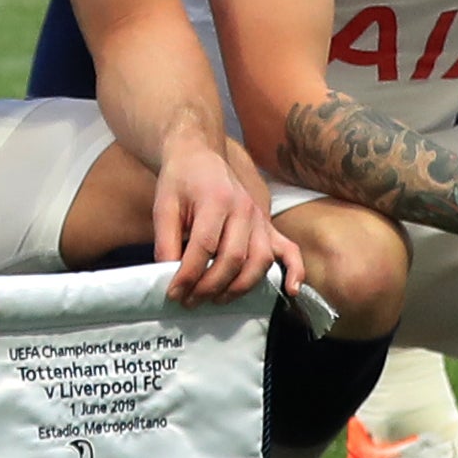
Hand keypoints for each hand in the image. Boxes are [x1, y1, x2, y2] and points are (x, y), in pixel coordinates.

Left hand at [145, 139, 285, 305]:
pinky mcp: (268, 226)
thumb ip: (166, 241)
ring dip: (238, 287)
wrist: (199, 156)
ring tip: (215, 299)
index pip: (205, 246)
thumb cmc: (180, 181)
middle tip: (189, 301)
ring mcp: (260, 218)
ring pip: (259, 261)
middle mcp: (244, 209)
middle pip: (234, 258)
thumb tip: (167, 277)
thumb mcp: (163, 206)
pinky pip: (288, 250)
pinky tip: (291, 290)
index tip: (173, 293)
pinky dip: (294, 271)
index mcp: (217, 199)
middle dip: (210, 286)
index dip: (188, 275)